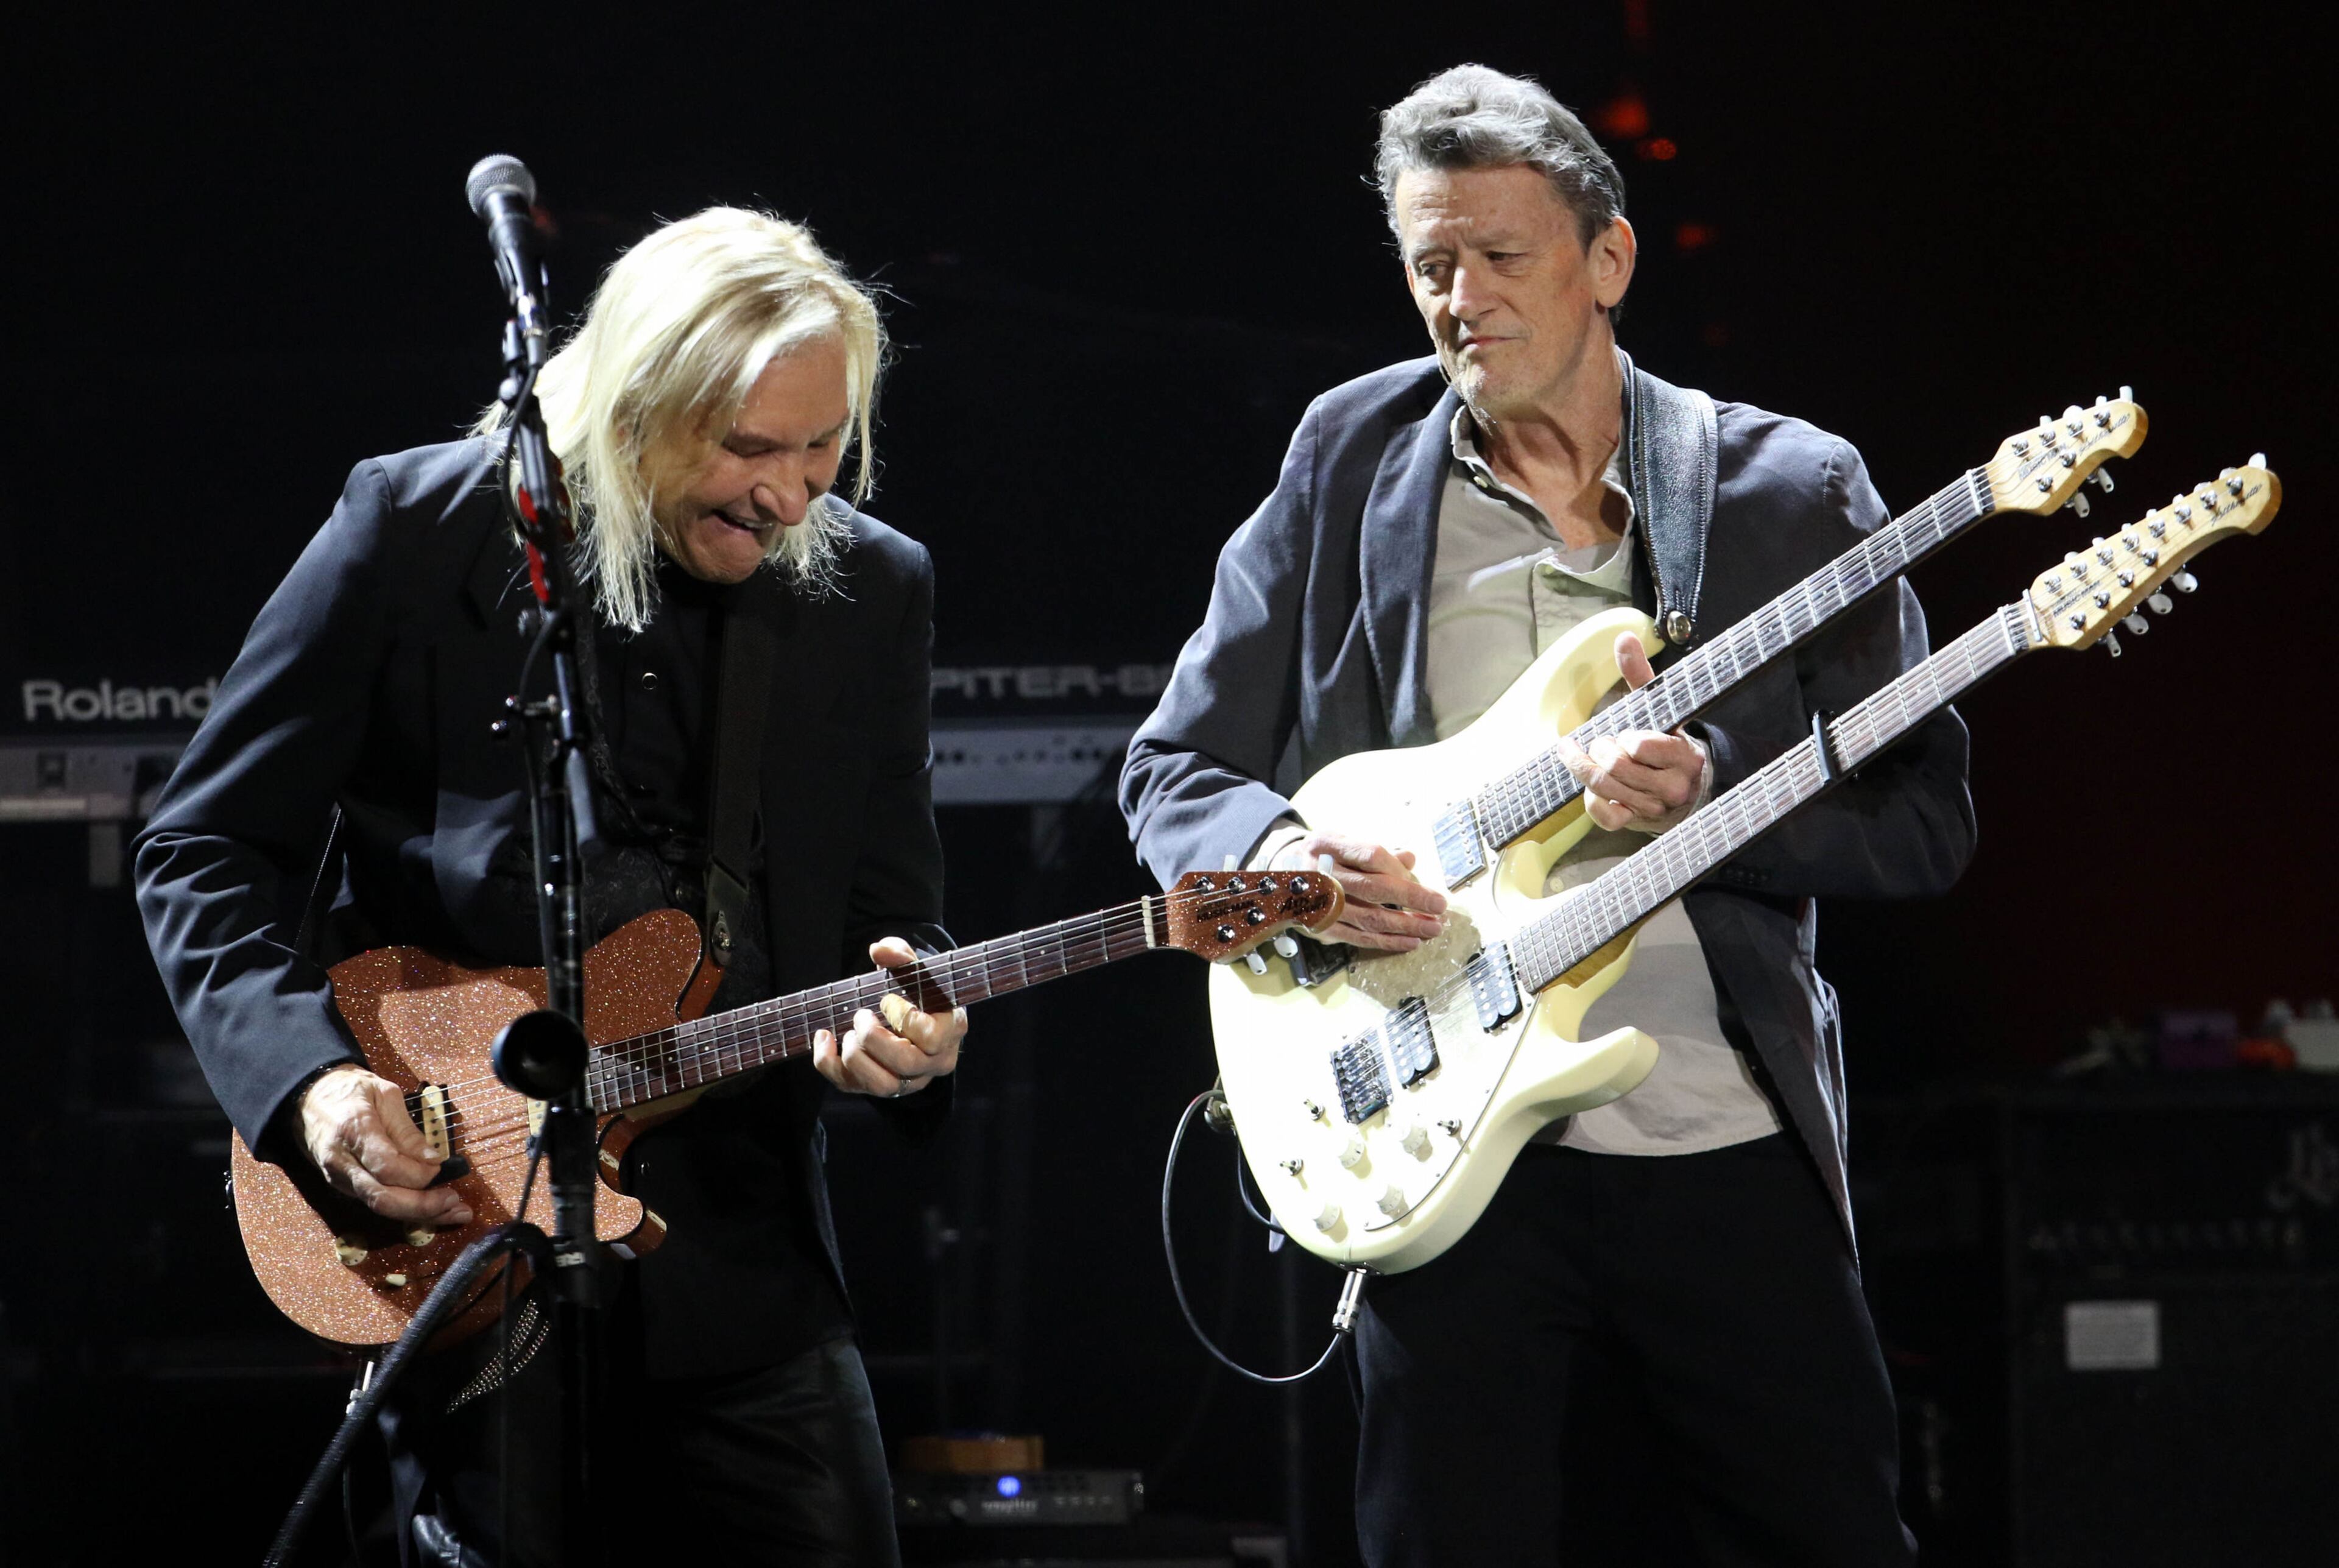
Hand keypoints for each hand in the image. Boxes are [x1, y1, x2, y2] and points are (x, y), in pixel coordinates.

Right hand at [299, 1064, 472, 1226]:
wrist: (309, 1097)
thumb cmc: (351, 1090)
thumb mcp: (385, 1094)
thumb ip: (407, 1130)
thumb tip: (434, 1160)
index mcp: (353, 1130)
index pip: (386, 1166)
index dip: (417, 1173)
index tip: (443, 1168)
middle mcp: (341, 1161)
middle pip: (382, 1197)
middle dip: (422, 1205)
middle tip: (455, 1201)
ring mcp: (340, 1177)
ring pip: (379, 1206)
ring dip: (419, 1213)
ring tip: (454, 1211)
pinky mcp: (344, 1186)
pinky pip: (376, 1202)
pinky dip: (406, 1209)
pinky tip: (433, 1209)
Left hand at [813, 937, 966, 1097]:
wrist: (912, 1013)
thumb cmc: (918, 991)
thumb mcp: (914, 969)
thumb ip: (900, 955)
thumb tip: (879, 950)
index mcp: (950, 1031)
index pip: (931, 1038)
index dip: (904, 1019)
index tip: (887, 999)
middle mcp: (934, 1062)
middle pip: (906, 1064)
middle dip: (874, 1038)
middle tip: (861, 1015)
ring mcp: (909, 1080)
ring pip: (883, 1086)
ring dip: (856, 1057)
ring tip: (849, 1032)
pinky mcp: (880, 1086)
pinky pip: (852, 1086)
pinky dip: (828, 1063)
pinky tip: (824, 1037)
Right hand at [1270, 832, 1447, 951]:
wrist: (1280, 879)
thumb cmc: (1322, 858)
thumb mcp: (1342, 843)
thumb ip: (1375, 853)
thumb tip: (1410, 859)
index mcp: (1327, 845)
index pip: (1371, 856)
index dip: (1401, 871)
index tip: (1423, 882)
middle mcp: (1321, 874)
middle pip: (1374, 888)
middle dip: (1412, 899)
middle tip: (1440, 908)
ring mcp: (1320, 904)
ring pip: (1370, 918)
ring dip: (1406, 925)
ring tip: (1433, 929)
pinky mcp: (1321, 928)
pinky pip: (1360, 938)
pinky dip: (1388, 941)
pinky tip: (1411, 941)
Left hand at [1557, 630, 1709, 833]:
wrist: (1687, 789)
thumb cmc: (1667, 744)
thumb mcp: (1659, 709)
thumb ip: (1641, 676)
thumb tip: (1624, 637)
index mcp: (1682, 755)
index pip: (1641, 746)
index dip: (1624, 738)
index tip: (1623, 733)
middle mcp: (1672, 786)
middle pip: (1615, 767)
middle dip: (1599, 750)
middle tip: (1599, 743)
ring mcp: (1654, 808)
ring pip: (1605, 789)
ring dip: (1586, 769)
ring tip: (1585, 756)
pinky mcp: (1637, 823)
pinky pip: (1605, 816)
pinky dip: (1592, 801)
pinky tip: (1592, 788)